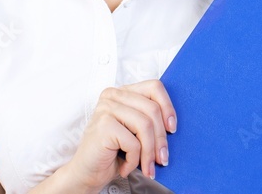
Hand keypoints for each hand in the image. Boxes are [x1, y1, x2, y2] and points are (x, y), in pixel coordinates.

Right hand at [62, 80, 176, 191]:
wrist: (87, 173)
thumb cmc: (114, 152)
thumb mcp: (135, 131)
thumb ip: (150, 119)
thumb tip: (174, 124)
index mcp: (123, 92)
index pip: (154, 87)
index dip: (168, 107)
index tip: (173, 129)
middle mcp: (113, 95)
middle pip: (152, 110)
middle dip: (161, 139)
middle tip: (163, 159)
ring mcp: (106, 108)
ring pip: (145, 126)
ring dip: (150, 152)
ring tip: (148, 167)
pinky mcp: (104, 125)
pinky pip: (133, 143)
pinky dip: (135, 160)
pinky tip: (126, 168)